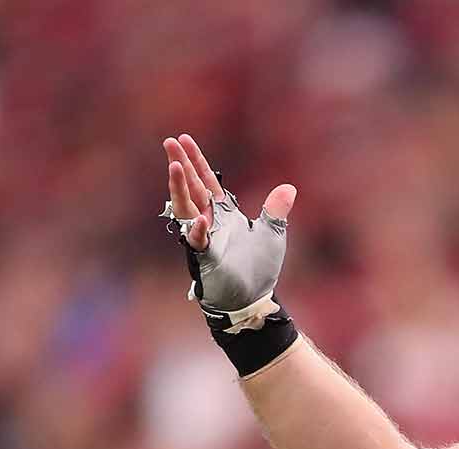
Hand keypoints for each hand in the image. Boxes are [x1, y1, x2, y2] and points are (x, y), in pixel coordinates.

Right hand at [162, 134, 296, 321]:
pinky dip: (199, 230)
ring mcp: (206, 238)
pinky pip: (198, 241)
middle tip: (169, 142)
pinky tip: (200, 219)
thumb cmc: (258, 267)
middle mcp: (211, 221)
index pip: (207, 181)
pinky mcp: (206, 257)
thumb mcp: (272, 234)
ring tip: (174, 166)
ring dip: (180, 189)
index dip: (197, 161)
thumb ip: (275, 210)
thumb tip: (289, 188)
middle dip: (181, 165)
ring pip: (186, 208)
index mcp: (225, 213)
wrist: (255, 297)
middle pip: (192, 188)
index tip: (184, 139)